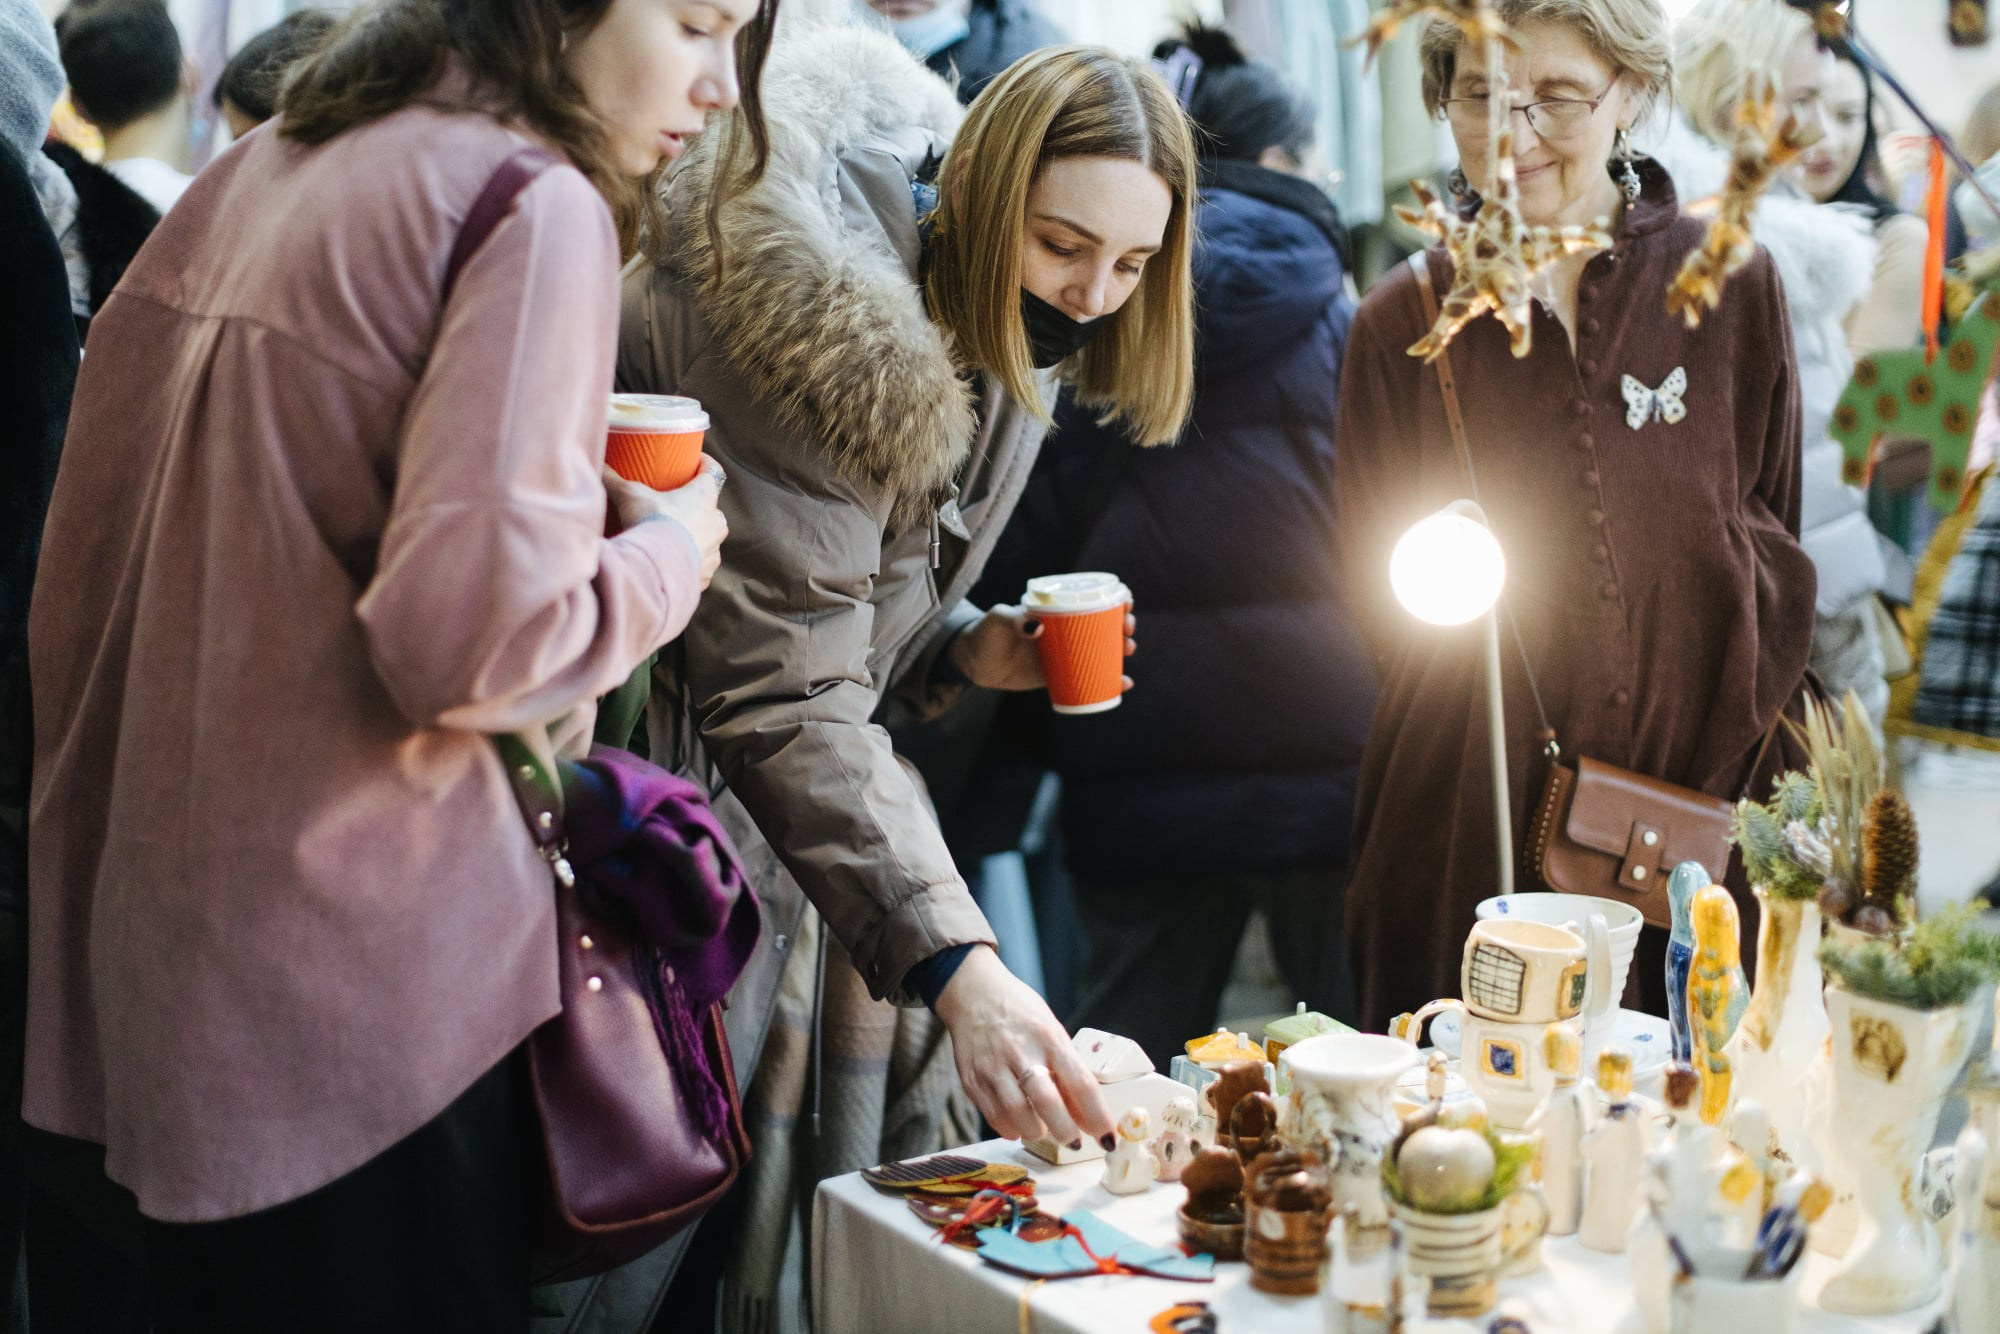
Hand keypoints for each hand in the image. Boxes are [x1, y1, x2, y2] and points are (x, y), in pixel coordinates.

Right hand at [604, 459, 727, 588]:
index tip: (696, 460)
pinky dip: (689, 563)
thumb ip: (614, 479)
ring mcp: (713, 551)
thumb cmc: (650, 522)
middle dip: (696, 506)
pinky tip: (674, 563)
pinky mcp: (705, 575)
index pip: (713, 471)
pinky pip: (701, 566)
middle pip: (710, 508)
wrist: (655, 568)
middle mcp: (715, 523)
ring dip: (694, 536)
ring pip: (708, 539)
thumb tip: (597, 465)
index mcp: (704, 497)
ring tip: (674, 537)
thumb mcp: (630, 496)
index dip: (705, 463)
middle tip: (677, 504)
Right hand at [934, 945, 1112, 1148]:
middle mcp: (1020, 1052)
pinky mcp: (972, 1079)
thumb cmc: (1020, 1011)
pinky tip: (1019, 1125)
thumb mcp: (1051, 1028)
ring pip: (1017, 1114)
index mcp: (1048, 1037)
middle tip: (1074, 1141)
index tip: (1107, 1136)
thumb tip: (1084, 1110)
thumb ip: (1065, 1066)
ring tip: (1044, 1131)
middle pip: (1048, 1103)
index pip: (1080, 1083)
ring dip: (1036, 1132)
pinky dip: (1010, 1128)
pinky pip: (993, 1116)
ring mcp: (992, 1067)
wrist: (973, 993)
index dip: (1097, 1116)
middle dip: (1066, 1131)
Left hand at [947, 605, 1137, 692]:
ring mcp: (1064, 652)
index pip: (1090, 598)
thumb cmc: (985, 633)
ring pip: (1100, 650)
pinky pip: (1088, 676)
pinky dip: (1108, 680)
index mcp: (1055, 610)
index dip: (1113, 598)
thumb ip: (1012, 620)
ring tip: (1128, 652)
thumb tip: (1037, 628)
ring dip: (1120, 650)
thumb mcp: (998, 621)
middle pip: (1102, 624)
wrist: (974, 663)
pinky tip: (1122, 684)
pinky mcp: (1059, 675)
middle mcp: (1064, 629)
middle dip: (1122, 625)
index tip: (1125, 603)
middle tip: (1127, 631)